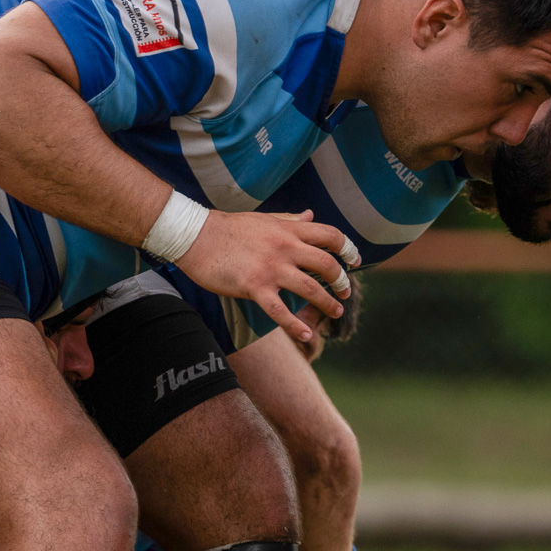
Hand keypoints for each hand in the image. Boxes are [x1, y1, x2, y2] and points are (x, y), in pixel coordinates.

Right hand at [175, 209, 358, 342]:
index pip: (330, 235)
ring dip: (327, 304)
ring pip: (310, 288)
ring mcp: (270, 268)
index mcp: (288, 229)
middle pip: (326, 264)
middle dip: (341, 281)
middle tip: (346, 292)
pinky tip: (305, 335)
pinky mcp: (254, 287)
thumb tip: (311, 215)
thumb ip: (290, 220)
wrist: (195, 236)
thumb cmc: (229, 228)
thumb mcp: (264, 219)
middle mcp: (285, 247)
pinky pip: (279, 311)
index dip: (348, 248)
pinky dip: (294, 326)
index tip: (355, 261)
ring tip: (336, 312)